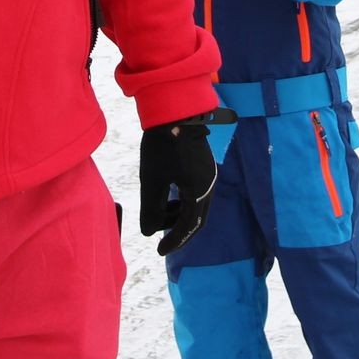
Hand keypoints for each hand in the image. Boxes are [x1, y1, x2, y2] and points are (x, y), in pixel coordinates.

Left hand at [139, 108, 235, 254]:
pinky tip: (167, 197)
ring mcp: (208, 173)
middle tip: (163, 240)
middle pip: (197, 218)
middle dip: (178, 231)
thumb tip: (149, 233)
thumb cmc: (162, 144)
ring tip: (160, 215)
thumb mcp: (152, 180)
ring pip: (197, 205)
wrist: (175, 108)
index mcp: (199, 191)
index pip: (189, 226)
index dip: (174, 241)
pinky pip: (196, 192)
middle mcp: (209, 184)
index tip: (160, 251)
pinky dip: (182, 201)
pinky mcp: (203, 164)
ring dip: (179, 215)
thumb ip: (150, 209)